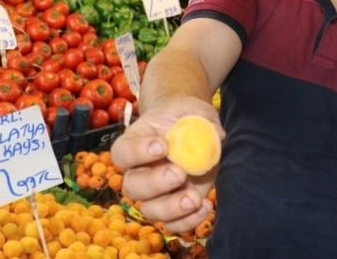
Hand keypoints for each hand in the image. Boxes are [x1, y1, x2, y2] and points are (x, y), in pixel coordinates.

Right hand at [110, 96, 224, 232]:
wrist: (193, 130)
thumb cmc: (187, 118)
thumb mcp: (193, 113)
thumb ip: (202, 124)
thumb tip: (213, 136)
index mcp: (135, 143)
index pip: (123, 152)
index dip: (137, 152)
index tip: (162, 146)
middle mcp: (138, 171)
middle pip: (132, 186)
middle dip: (155, 183)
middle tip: (179, 173)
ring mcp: (156, 193)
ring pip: (150, 210)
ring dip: (171, 208)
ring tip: (193, 198)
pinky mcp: (175, 206)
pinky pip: (173, 224)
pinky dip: (188, 221)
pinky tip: (204, 206)